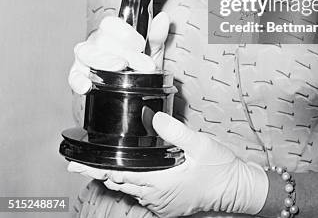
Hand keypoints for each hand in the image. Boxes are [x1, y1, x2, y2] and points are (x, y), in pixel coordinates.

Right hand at [68, 12, 168, 93]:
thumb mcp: (151, 51)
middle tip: (144, 65)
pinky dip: (78, 80)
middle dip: (125, 53)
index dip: (126, 33)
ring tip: (119, 67)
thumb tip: (163, 18)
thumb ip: (156, 36)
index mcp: (111, 31)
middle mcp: (95, 41)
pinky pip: (73, 76)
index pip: (110, 24)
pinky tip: (87, 86)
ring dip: (105, 61)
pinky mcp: (77, 75)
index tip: (142, 45)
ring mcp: (84, 58)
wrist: (134, 88)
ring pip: (87, 53)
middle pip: (102, 40)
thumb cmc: (139, 65)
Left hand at [68, 112, 268, 217]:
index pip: (119, 174)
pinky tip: (133, 172)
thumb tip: (154, 118)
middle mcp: (156, 196)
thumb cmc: (219, 167)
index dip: (96, 168)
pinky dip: (132, 183)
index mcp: (160, 181)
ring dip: (117, 177)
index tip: (75, 164)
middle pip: (119, 183)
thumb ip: (175, 131)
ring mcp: (161, 203)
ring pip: (130, 190)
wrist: (235, 189)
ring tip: (104, 164)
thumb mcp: (200, 144)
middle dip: (101, 171)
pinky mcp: (167, 205)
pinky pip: (142, 194)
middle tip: (82, 161)